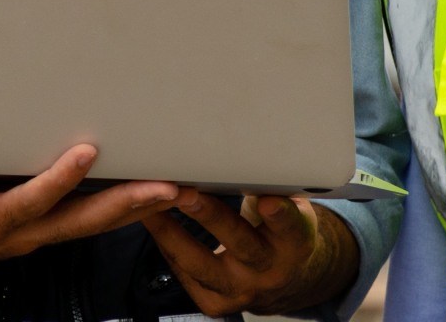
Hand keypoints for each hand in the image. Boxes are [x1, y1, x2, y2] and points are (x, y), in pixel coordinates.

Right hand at [0, 144, 180, 272]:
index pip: (30, 203)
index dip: (58, 180)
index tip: (85, 153)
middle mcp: (23, 232)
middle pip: (82, 221)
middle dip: (127, 205)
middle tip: (166, 187)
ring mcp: (40, 230)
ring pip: (95, 222)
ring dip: (137, 207)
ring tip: (177, 188)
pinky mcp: (48, 222)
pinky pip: (91, 218)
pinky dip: (125, 207)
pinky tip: (151, 192)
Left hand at [141, 192, 358, 316]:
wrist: (285, 279)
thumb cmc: (281, 229)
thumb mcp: (290, 206)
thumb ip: (273, 186)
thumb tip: (249, 144)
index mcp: (295, 243)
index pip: (290, 227)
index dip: (280, 215)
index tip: (268, 200)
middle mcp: (269, 270)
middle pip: (240, 243)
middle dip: (212, 218)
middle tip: (188, 195)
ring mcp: (242, 291)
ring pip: (202, 265)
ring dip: (173, 234)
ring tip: (150, 207)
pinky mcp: (217, 302)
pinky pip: (187, 276)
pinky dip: (167, 249)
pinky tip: (153, 225)